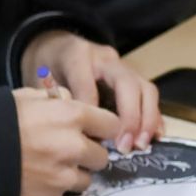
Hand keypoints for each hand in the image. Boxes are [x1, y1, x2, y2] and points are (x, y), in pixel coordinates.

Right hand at [12, 88, 121, 195]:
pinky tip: (34, 180)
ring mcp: (64, 177)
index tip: (95, 132)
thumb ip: (56, 99)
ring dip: (73, 174)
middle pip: (102, 157)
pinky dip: (53, 189)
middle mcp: (74, 147)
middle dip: (88, 154)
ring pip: (85, 180)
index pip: (111, 125)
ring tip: (49, 168)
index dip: (103, 129)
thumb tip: (71, 102)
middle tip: (68, 151)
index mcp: (72, 116)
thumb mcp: (27, 97)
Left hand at [21, 29, 163, 153]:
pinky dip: (154, 117)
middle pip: (127, 82)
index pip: (87, 82)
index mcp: (77, 55)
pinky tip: (153, 137)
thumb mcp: (41, 82)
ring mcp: (123, 67)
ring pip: (145, 88)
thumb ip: (54, 101)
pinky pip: (149, 96)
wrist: (56, 48)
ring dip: (147, 119)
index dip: (93, 111)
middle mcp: (105, 58)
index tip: (94, 138)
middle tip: (124, 146)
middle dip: (130, 117)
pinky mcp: (133, 78)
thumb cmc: (47, 69)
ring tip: (140, 145)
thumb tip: (74, 132)